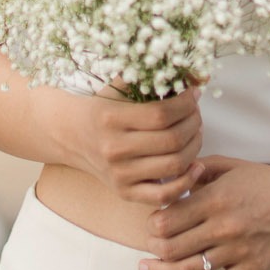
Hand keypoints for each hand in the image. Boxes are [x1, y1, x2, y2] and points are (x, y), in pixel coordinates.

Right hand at [58, 86, 204, 208]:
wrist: (72, 136)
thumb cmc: (102, 108)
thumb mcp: (119, 87)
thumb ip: (151, 77)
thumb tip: (194, 74)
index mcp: (110, 119)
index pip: (161, 114)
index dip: (186, 104)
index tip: (194, 94)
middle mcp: (114, 149)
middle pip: (172, 140)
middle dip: (194, 122)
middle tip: (196, 113)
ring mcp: (120, 175)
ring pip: (174, 165)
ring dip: (195, 146)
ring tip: (196, 132)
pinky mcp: (125, 193)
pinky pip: (164, 196)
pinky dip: (186, 182)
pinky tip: (196, 165)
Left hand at [139, 154, 269, 269]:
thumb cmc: (267, 181)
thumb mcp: (231, 166)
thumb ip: (201, 169)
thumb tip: (174, 177)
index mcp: (215, 198)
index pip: (168, 219)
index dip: (152, 225)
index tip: (152, 224)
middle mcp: (223, 226)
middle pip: (172, 246)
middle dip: (153, 249)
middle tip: (148, 248)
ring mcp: (237, 250)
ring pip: (188, 269)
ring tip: (147, 269)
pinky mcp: (252, 269)